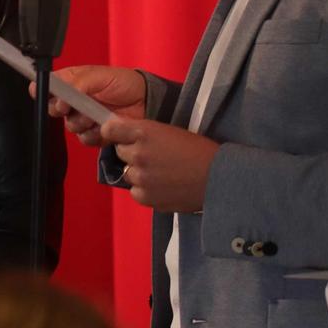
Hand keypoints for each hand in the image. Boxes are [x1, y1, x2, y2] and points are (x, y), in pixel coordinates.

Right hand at [42, 64, 146, 145]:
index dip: (43, 91)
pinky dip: (93, 134)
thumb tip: (59, 100)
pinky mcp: (95, 133)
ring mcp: (84, 117)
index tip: (46, 95)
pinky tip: (103, 127)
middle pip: (53, 109)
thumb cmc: (124, 83)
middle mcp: (75, 100)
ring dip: (81, 122)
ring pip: (70, 126)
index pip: (49, 86)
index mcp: (72, 82)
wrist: (145, 101)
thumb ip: (77, 84)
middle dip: (61, 110)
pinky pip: (84, 139)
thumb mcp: (99, 75)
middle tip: (70, 107)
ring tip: (95, 115)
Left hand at [98, 116, 218, 212]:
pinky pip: (136, 192)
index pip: (110, 129)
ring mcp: (140, 177)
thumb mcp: (170, 132)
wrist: (218, 177)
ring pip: (128, 173)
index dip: (115, 133)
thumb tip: (125, 137)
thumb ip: (145, 134)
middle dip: (132, 153)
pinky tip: (164, 186)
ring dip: (139, 173)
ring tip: (162, 174)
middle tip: (154, 157)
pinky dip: (146, 190)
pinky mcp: (146, 197)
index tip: (120, 137)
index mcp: (144, 132)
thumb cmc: (199, 150)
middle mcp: (137, 153)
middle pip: (120, 152)